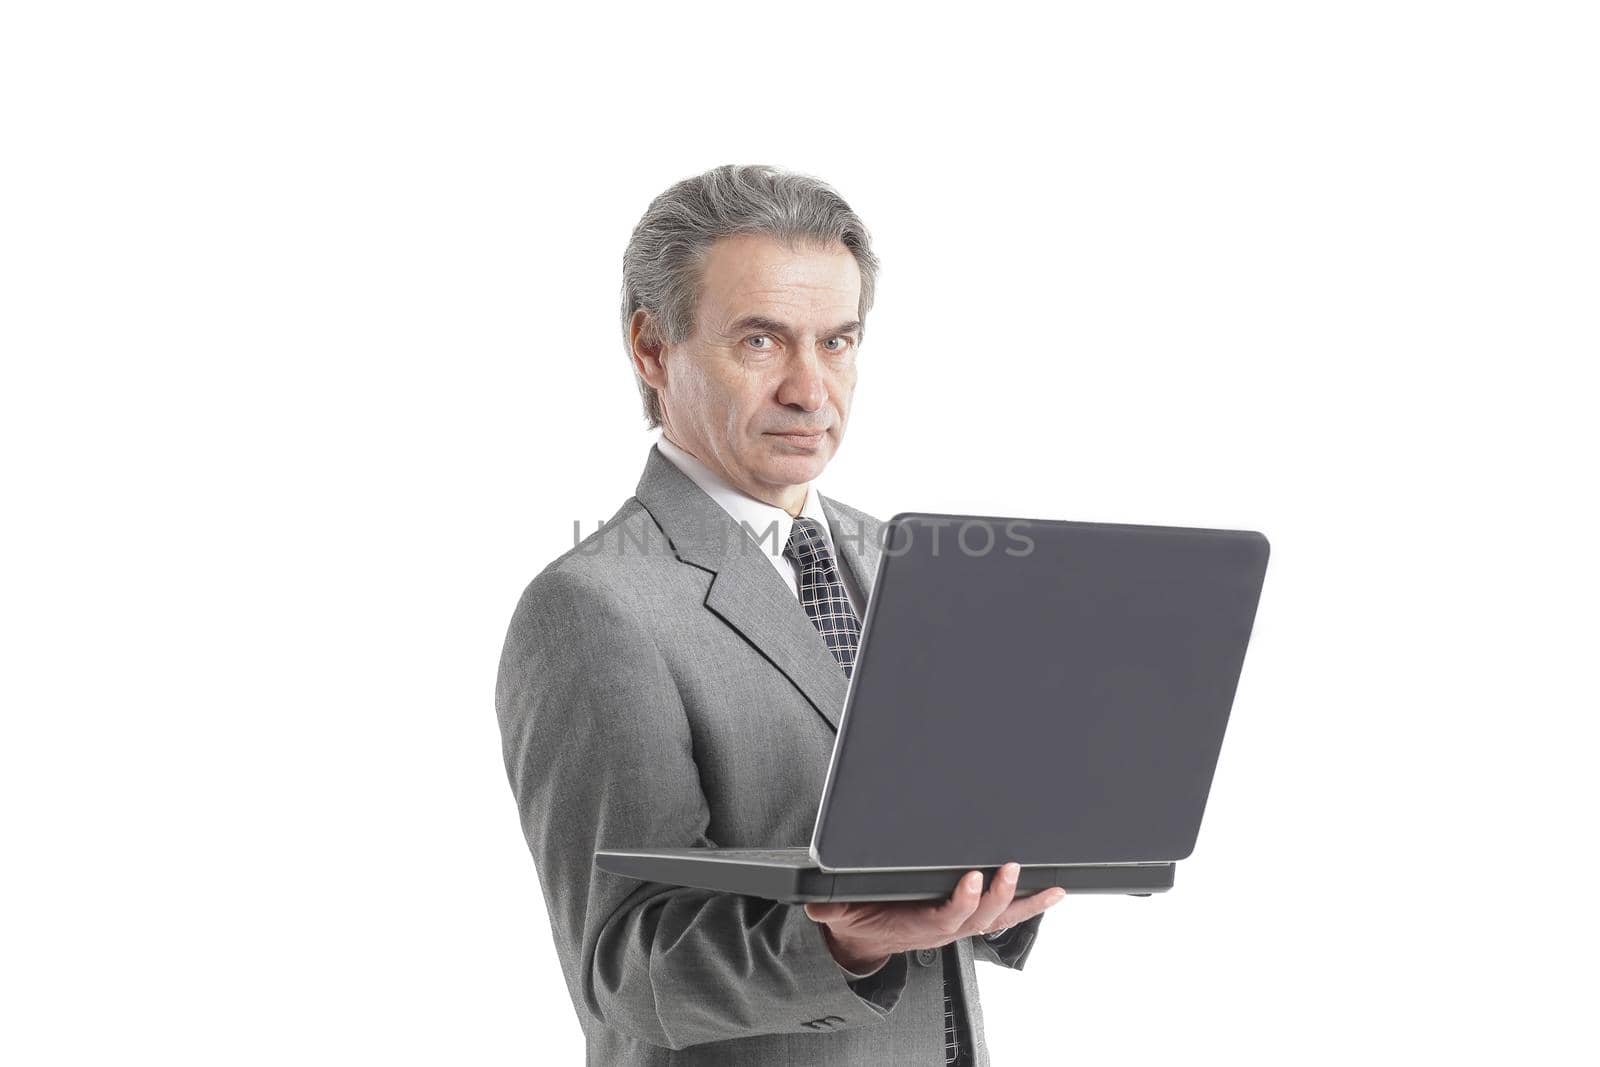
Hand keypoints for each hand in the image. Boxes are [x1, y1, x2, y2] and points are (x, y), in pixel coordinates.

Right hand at [803, 862, 1065, 972]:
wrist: (864, 938)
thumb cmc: (858, 919)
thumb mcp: (837, 913)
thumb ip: (829, 905)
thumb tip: (816, 899)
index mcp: (918, 925)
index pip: (946, 915)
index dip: (963, 900)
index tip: (972, 877)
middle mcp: (946, 927)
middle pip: (981, 916)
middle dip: (999, 894)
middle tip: (1011, 867)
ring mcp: (961, 924)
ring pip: (999, 917)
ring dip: (1025, 901)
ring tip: (1049, 885)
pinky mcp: (969, 917)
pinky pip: (1006, 914)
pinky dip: (1031, 904)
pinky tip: (1053, 890)